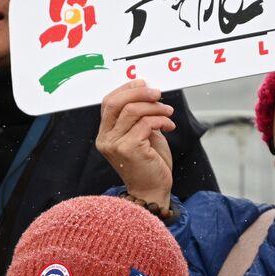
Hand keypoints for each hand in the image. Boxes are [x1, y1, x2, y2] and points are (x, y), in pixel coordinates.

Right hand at [96, 81, 174, 208]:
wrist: (152, 191)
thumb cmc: (149, 164)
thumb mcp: (141, 135)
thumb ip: (139, 117)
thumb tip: (147, 92)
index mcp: (105, 134)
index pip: (109, 102)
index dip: (127, 89)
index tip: (144, 84)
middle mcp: (105, 139)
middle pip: (116, 102)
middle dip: (139, 92)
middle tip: (158, 94)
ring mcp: (115, 144)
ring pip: (132, 110)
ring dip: (154, 107)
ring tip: (167, 113)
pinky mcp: (128, 149)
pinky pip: (145, 123)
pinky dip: (160, 120)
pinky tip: (169, 125)